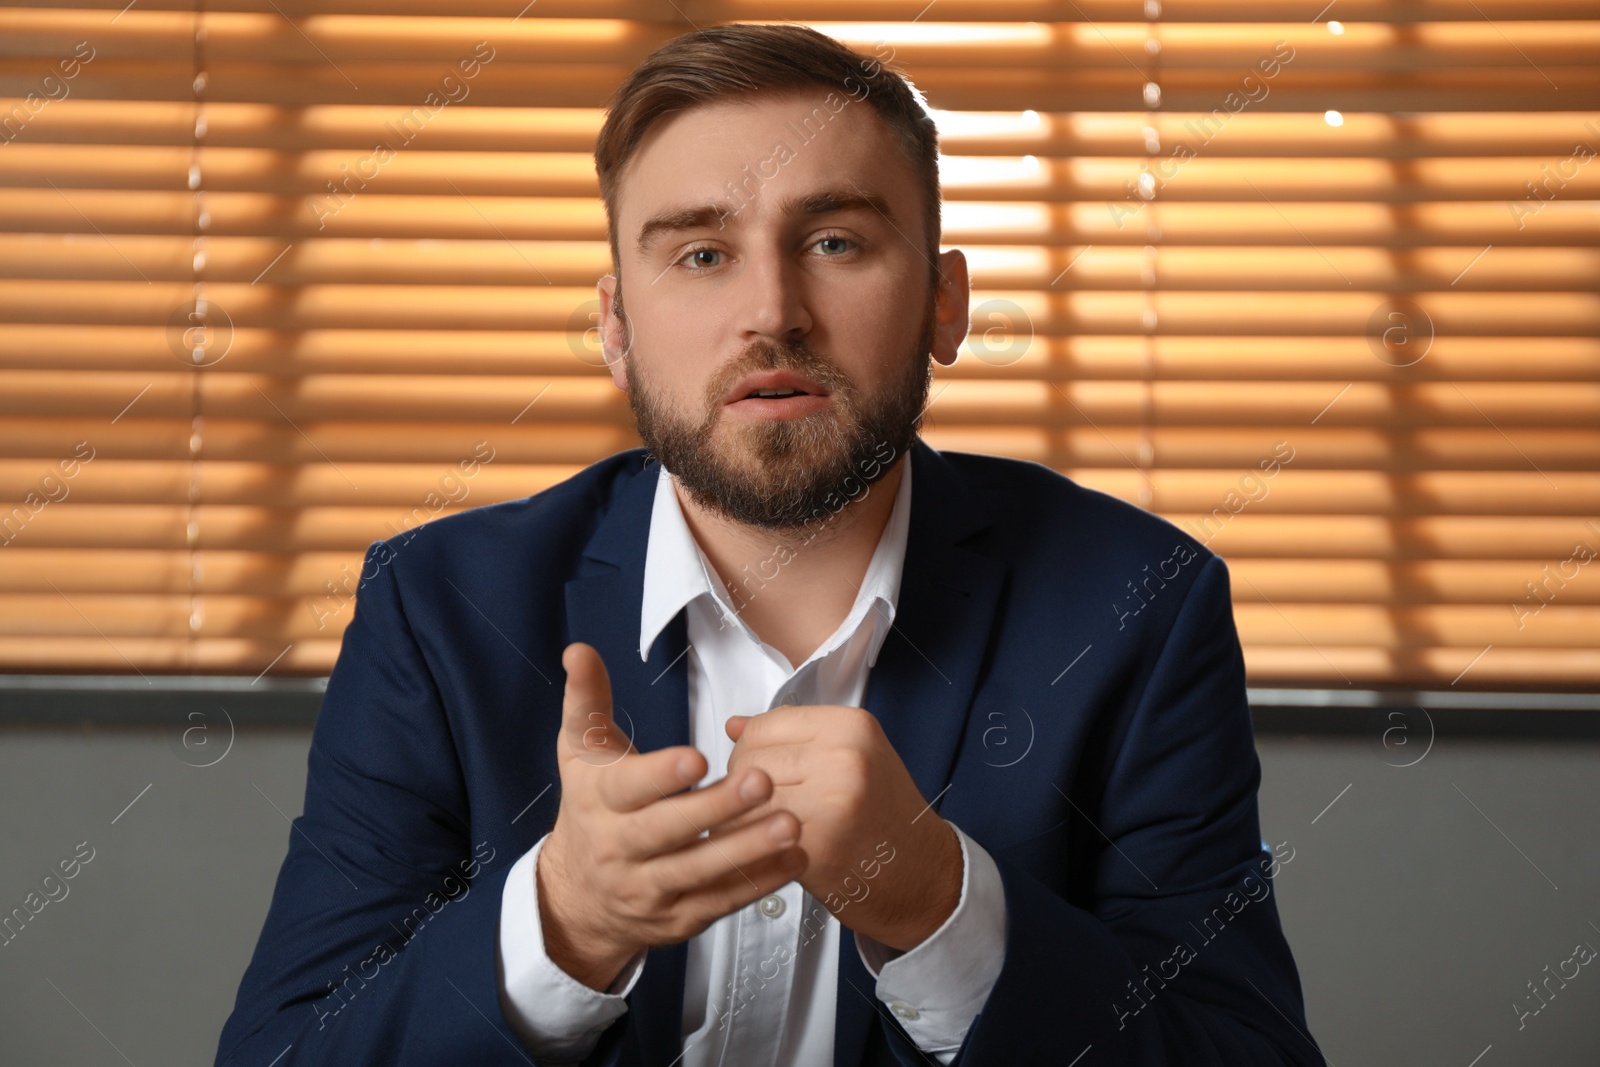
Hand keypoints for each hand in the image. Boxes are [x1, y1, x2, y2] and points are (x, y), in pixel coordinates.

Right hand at [536, 642, 808, 989]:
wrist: (577, 898)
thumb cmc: (590, 809)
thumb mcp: (580, 753)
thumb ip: (587, 700)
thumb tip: (579, 650)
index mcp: (599, 802)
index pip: (628, 788)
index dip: (661, 774)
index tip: (698, 756)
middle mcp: (620, 849)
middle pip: (669, 831)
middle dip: (717, 809)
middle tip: (764, 782)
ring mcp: (649, 889)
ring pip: (700, 872)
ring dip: (748, 850)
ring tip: (792, 825)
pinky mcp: (678, 919)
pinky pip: (720, 902)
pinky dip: (759, 884)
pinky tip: (794, 860)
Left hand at [720, 705, 961, 951]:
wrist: (922, 875)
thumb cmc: (886, 816)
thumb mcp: (852, 757)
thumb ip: (793, 737)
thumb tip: (735, 725)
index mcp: (852, 727)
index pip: (764, 726)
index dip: (749, 750)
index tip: (759, 768)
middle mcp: (844, 758)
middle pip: (750, 760)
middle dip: (741, 785)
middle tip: (761, 803)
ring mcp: (832, 802)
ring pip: (747, 798)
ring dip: (742, 815)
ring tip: (763, 825)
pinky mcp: (818, 845)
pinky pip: (754, 835)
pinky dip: (750, 843)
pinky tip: (769, 847)